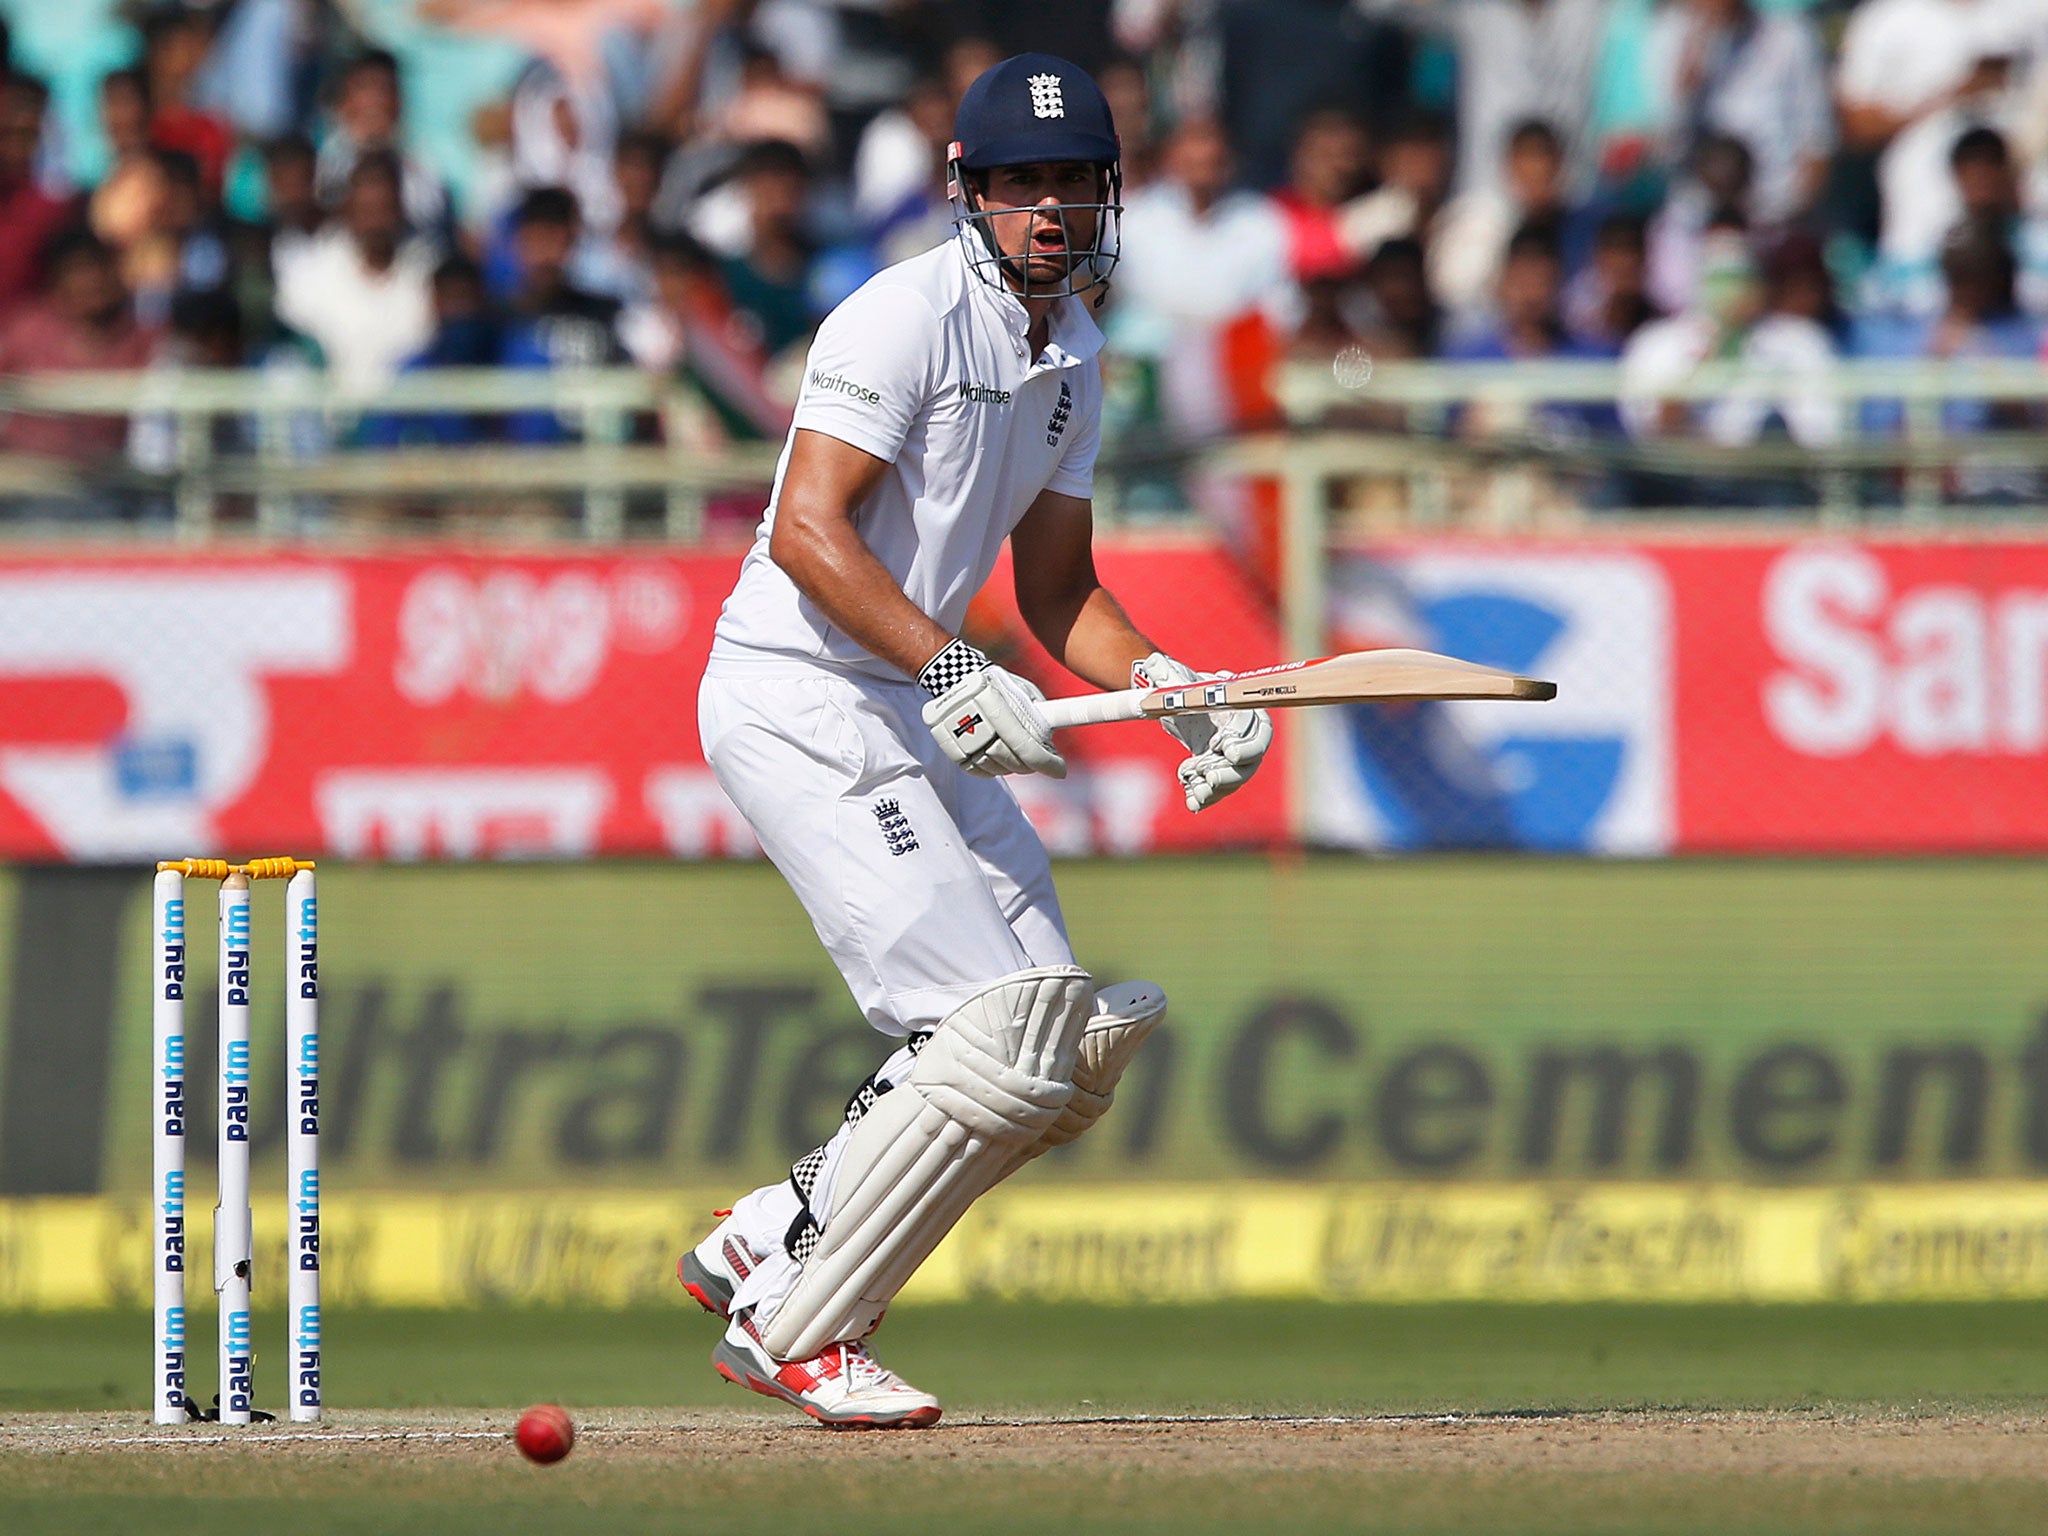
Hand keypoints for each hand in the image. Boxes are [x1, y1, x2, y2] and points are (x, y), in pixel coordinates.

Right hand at [920, 641, 1065, 778]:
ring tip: (1013, 754)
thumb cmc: (996, 684)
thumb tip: (1050, 739)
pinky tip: (996, 759)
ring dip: (1008, 766)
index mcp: (998, 708)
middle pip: (1013, 762)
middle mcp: (979, 725)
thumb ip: (1039, 712)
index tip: (1060, 770)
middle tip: (1037, 760)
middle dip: (1030, 764)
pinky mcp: (950, 746)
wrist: (956, 678)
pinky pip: (974, 769)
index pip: (1028, 749)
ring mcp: (962, 738)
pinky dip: (988, 769)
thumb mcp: (1023, 689)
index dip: (1048, 764)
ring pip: (994, 769)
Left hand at [1133, 652, 1272, 811]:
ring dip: (1215, 789)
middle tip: (1208, 777)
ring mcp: (1233, 757)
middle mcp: (1245, 735)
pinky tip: (1192, 802)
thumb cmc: (1183, 684)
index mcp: (1243, 710)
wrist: (1176, 702)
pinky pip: (1218, 789)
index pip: (1258, 732)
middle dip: (1231, 773)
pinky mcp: (1218, 771)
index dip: (1246, 744)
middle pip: (1251, 762)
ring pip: (1235, 780)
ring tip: (1193, 788)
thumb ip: (1166, 674)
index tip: (1226, 750)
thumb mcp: (1174, 678)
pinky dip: (1206, 798)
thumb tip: (1151, 664)